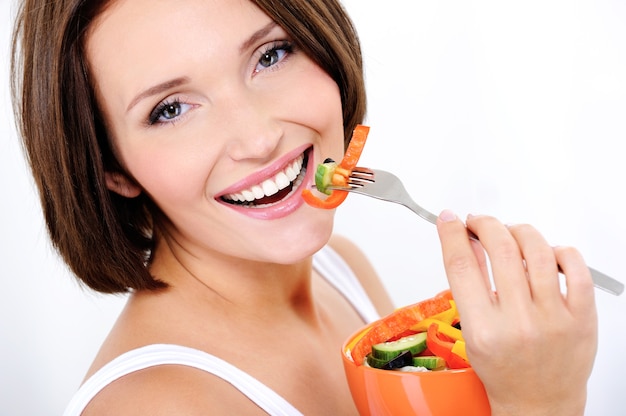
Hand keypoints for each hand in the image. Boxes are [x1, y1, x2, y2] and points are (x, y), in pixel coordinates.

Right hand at [436, 211, 596, 415]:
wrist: (539, 404)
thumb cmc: (503, 370)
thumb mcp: (473, 332)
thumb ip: (469, 287)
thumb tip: (466, 242)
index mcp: (483, 329)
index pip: (461, 265)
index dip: (452, 234)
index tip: (450, 219)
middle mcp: (518, 323)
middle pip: (500, 248)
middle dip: (485, 224)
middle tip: (479, 223)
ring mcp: (554, 319)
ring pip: (537, 249)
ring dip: (518, 231)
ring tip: (511, 234)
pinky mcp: (582, 318)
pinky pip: (575, 267)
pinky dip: (559, 250)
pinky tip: (547, 254)